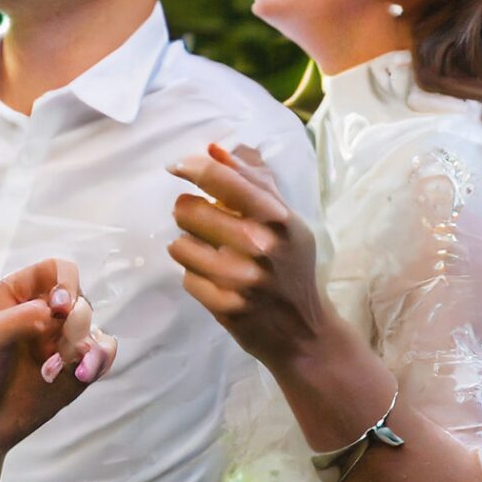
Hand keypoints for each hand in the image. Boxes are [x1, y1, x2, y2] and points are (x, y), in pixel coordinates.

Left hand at [0, 258, 117, 456]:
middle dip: (75, 323)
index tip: (59, 308)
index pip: (55, 270)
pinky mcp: (76, 368)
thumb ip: (17, 320)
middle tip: (57, 350)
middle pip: (80, 298)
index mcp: (18, 296)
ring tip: (68, 370)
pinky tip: (83, 374)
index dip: (65, 282)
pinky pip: (103, 353)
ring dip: (87, 347)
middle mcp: (44, 314)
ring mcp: (62, 341)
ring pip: (94, 326)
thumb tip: (53, 311)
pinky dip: (100, 360)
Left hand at [168, 141, 327, 366]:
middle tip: (208, 226)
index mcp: (277, 218)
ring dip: (190, 248)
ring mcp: (239, 278)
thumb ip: (253, 182)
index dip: (191, 166)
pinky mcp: (224, 305)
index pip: (221, 178)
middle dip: (191, 215)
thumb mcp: (286, 221)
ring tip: (214, 256)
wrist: (303, 332)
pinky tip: (219, 283)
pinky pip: (185, 277)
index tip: (177, 166)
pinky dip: (197, 278)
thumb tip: (215, 149)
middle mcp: (258, 245)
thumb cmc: (292, 267)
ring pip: (178, 244)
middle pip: (187, 209)